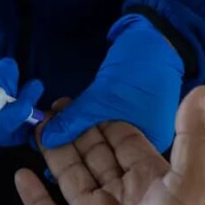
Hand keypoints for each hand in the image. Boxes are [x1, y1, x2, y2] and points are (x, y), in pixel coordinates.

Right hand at [16, 86, 204, 204]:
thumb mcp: (190, 183)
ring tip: (35, 125)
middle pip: (93, 154)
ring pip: (68, 177)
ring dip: (54, 152)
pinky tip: (22, 175)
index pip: (125, 141)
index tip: (88, 96)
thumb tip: (203, 89)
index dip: (107, 119)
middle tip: (55, 105)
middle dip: (76, 129)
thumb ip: (192, 137)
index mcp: (149, 181)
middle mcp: (120, 196)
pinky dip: (34, 196)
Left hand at [40, 14, 183, 152]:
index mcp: (148, 153)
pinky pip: (99, 126)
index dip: (75, 163)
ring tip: (49, 118)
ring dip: (72, 128)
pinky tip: (61, 115)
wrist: (159, 35)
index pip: (107, 170)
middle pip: (100, 157)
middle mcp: (143, 149)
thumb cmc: (142, 68)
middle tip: (44, 130)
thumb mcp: (104, 97)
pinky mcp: (124, 119)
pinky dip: (82, 120)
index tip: (49, 147)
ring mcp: (134, 134)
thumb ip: (75, 120)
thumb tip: (46, 138)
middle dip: (71, 142)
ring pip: (96, 141)